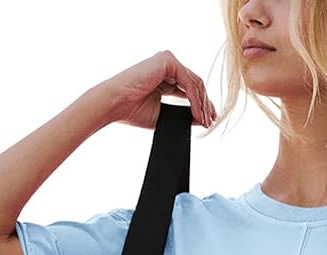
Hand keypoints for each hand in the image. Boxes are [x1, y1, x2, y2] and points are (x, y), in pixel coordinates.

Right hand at [101, 50, 217, 130]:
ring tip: (204, 121)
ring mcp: (167, 61)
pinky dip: (195, 99)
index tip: (207, 121)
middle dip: (205, 104)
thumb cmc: (132, 111)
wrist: (116, 104)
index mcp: (164, 77)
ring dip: (202, 104)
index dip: (201, 105)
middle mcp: (167, 66)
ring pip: (195, 83)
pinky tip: (197, 113)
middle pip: (195, 84)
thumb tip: (201, 119)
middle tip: (210, 122)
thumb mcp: (164, 114)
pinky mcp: (167, 61)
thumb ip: (182, 113)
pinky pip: (189, 81)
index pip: (190, 88)